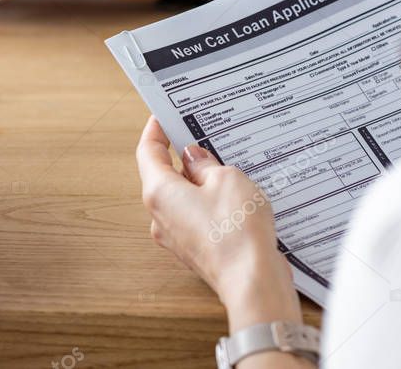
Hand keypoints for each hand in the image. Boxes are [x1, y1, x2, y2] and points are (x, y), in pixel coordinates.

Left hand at [136, 118, 302, 332]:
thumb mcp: (226, 179)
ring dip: (199, 182)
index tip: (162, 117)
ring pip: (181, 198)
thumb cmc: (236, 230)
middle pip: (163, 175)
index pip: (148, 152)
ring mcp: (175, 235)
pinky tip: (232, 197)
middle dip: (182, 157)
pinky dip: (208, 203)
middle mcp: (160, 215)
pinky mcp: (193, 249)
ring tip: (225, 167)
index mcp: (159, 191)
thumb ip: (205, 164)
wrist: (252, 282)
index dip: (155, 131)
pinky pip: (194, 217)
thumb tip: (193, 158)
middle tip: (202, 137)